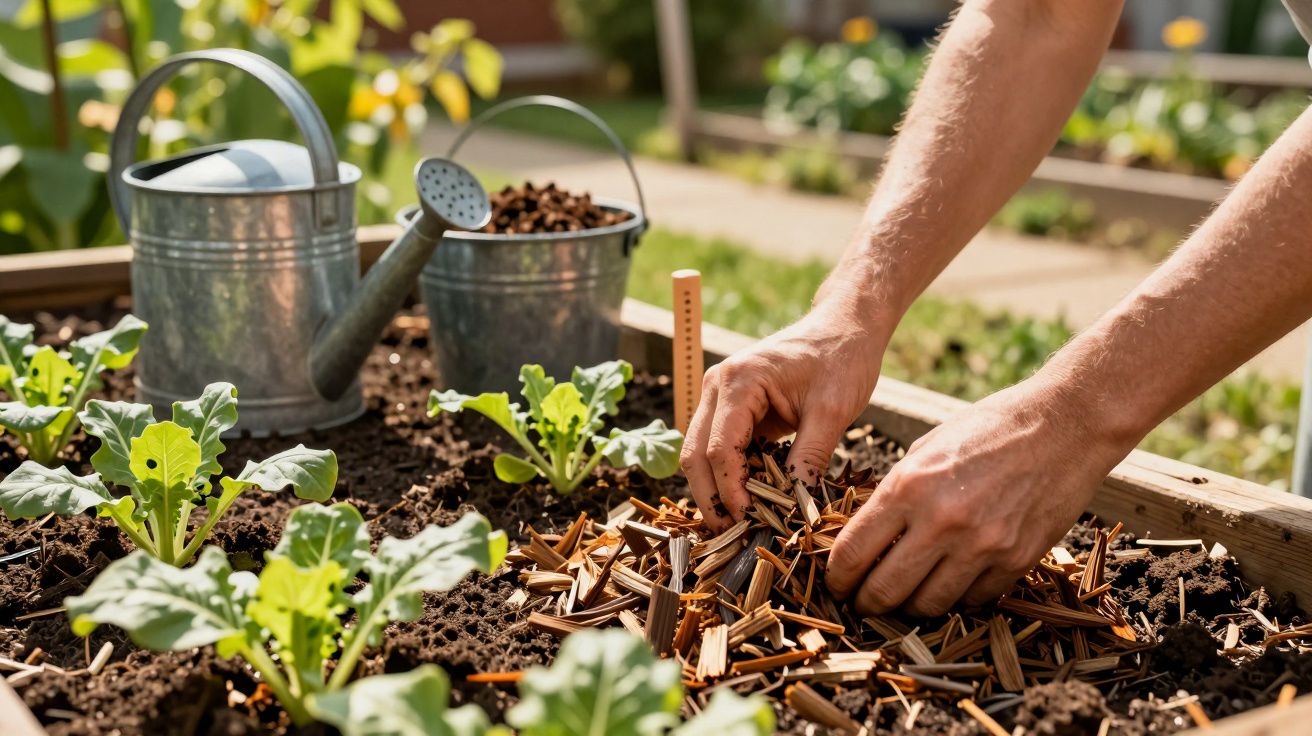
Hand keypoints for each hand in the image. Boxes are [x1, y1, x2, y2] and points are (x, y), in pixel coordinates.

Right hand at [680, 299, 886, 530]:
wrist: (844, 326)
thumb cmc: (841, 358)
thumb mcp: (832, 410)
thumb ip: (810, 457)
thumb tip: (796, 508)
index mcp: (738, 381)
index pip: (720, 449)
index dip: (730, 491)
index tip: (748, 523)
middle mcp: (717, 386)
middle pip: (696, 454)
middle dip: (711, 497)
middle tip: (732, 535)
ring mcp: (720, 396)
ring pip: (700, 453)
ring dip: (716, 489)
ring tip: (739, 524)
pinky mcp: (731, 408)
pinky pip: (719, 448)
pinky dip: (729, 475)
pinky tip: (749, 500)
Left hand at [825, 378, 1134, 616]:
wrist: (1065, 425)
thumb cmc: (989, 428)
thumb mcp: (925, 449)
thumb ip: (894, 493)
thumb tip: (864, 535)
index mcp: (909, 486)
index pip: (853, 552)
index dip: (837, 576)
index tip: (836, 582)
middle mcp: (942, 522)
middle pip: (884, 590)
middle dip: (865, 602)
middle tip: (861, 602)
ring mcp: (982, 547)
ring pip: (927, 605)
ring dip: (908, 606)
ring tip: (902, 597)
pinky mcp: (1016, 562)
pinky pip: (972, 599)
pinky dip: (955, 597)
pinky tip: (948, 582)